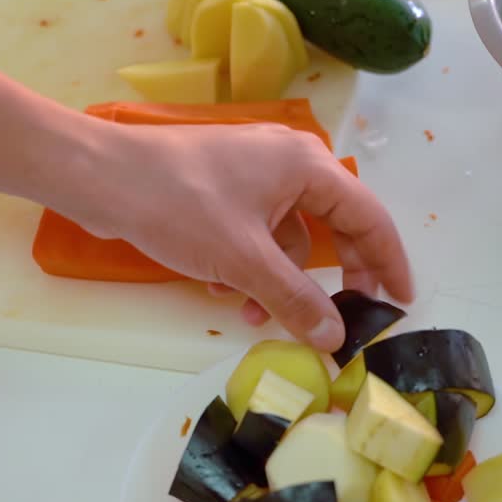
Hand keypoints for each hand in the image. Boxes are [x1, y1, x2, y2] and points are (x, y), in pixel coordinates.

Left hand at [72, 120, 413, 352]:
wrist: (100, 176)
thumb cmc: (178, 205)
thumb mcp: (243, 260)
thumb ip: (296, 300)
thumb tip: (336, 338)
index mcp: (308, 165)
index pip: (370, 217)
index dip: (389, 264)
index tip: (401, 303)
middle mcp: (290, 163)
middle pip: (332, 229)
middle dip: (327, 281)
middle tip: (338, 324)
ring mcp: (255, 174)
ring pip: (289, 238)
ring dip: (276, 281)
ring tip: (249, 315)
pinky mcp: (225, 189)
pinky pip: (256, 234)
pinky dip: (247, 266)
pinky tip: (218, 289)